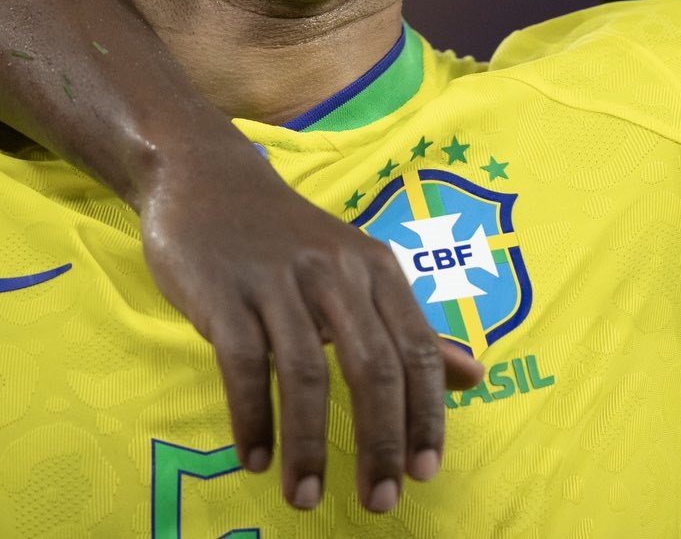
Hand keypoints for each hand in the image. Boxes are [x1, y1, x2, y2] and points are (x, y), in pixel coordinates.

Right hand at [139, 154, 482, 514]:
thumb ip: (411, 329)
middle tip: (378, 502)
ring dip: (306, 445)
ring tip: (305, 497)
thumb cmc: (291, 238)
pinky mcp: (224, 291)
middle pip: (370, 367)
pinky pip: (243, 365)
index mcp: (376, 267)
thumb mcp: (360, 272)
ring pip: (304, 373)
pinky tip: (256, 460)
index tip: (424, 474)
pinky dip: (251, 419)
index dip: (425, 416)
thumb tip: (475, 378)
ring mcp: (277, 279)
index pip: (416, 351)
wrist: (205, 179)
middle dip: (378, 443)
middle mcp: (335, 271)